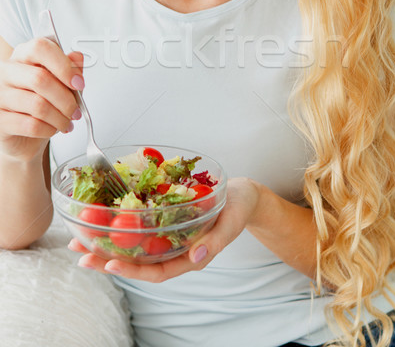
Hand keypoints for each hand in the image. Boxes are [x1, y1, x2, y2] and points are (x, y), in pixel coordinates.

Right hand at [0, 37, 83, 161]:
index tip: (78, 83)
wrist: (23, 134)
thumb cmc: (42, 104)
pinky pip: (31, 125)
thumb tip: (77, 57)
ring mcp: (0, 96)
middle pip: (40, 78)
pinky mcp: (0, 120)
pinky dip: (49, 129)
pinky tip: (52, 128)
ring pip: (38, 105)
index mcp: (23, 56)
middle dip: (66, 99)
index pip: (40, 48)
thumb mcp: (62, 84)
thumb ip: (71, 69)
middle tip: (76, 110)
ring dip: (60, 117)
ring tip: (66, 122)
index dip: (63, 65)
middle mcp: (7, 72)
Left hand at [68, 177, 259, 281]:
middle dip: (107, 258)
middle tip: (80, 252)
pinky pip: (141, 223)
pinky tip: (104, 215)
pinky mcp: (166, 217)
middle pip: (138, 260)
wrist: (243, 194)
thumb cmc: (239, 208)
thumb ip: (214, 242)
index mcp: (190, 256)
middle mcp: (175, 248)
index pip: (157, 271)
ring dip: (108, 242)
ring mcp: (169, 234)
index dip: (132, 270)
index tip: (109, 263)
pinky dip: (122, 221)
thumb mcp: (231, 224)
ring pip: (135, 244)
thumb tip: (195, 257)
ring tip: (80, 237)